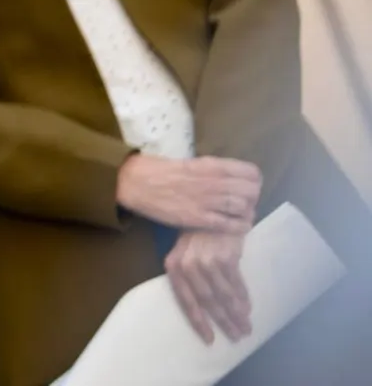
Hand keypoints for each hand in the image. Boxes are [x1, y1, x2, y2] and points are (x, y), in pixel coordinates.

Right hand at [115, 154, 260, 232]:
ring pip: (242, 208)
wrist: (137, 182)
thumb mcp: (192, 163)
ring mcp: (207, 201)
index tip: (249, 186)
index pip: (251, 173)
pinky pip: (228, 225)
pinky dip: (238, 227)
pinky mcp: (198, 218)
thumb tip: (232, 178)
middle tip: (246, 203)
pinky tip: (238, 227)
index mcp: (212, 165)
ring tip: (242, 215)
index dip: (254, 182)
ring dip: (246, 213)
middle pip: (251, 192)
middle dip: (252, 199)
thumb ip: (214, 170)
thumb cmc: (162, 170)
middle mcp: (214, 182)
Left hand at [166, 229, 252, 343]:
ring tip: (245, 327)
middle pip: (207, 302)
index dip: (198, 322)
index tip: (210, 340)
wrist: (215, 209)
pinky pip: (237, 284)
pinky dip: (243, 298)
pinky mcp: (226, 256)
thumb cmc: (198, 235)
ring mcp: (207, 261)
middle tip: (236, 337)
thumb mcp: (184, 253)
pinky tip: (248, 308)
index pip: (185, 301)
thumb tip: (202, 306)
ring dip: (236, 314)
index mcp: (173, 266)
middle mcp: (188, 266)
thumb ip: (188, 276)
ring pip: (224, 296)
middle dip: (223, 322)